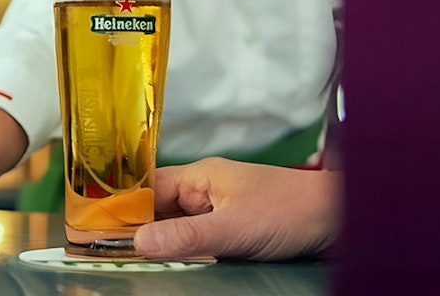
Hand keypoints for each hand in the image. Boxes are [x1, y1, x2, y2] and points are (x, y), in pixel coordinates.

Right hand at [130, 157, 339, 261]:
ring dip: (161, 242)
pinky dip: (184, 250)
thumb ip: (187, 236)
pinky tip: (175, 263)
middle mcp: (205, 189)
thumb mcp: (235, 229)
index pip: (146, 188)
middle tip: (111, 254)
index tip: (97, 230)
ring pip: (176, 225)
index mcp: (200, 176)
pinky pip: (196, 238)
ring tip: (136, 260)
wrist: (342, 219)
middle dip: (137, 229)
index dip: (121, 208)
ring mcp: (219, 208)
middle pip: (157, 208)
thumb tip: (140, 241)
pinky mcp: (233, 228)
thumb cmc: (292, 212)